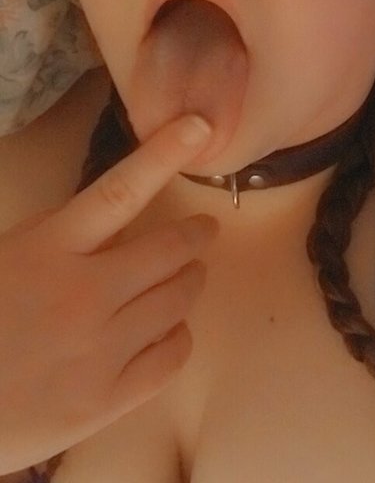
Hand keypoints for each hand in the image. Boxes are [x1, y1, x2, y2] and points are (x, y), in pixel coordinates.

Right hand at [0, 114, 217, 473]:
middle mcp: (83, 293)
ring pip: (176, 303)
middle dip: (195, 235)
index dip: (164, 153)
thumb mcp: (7, 259)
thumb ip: (59, 240)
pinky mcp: (106, 400)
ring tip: (191, 275)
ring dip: (191, 281)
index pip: (119, 190)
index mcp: (48, 250)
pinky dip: (180, 336)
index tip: (200, 127)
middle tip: (204, 230)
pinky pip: (170, 359)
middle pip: (166, 251)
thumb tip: (118, 225)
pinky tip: (174, 330)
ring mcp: (100, 349)